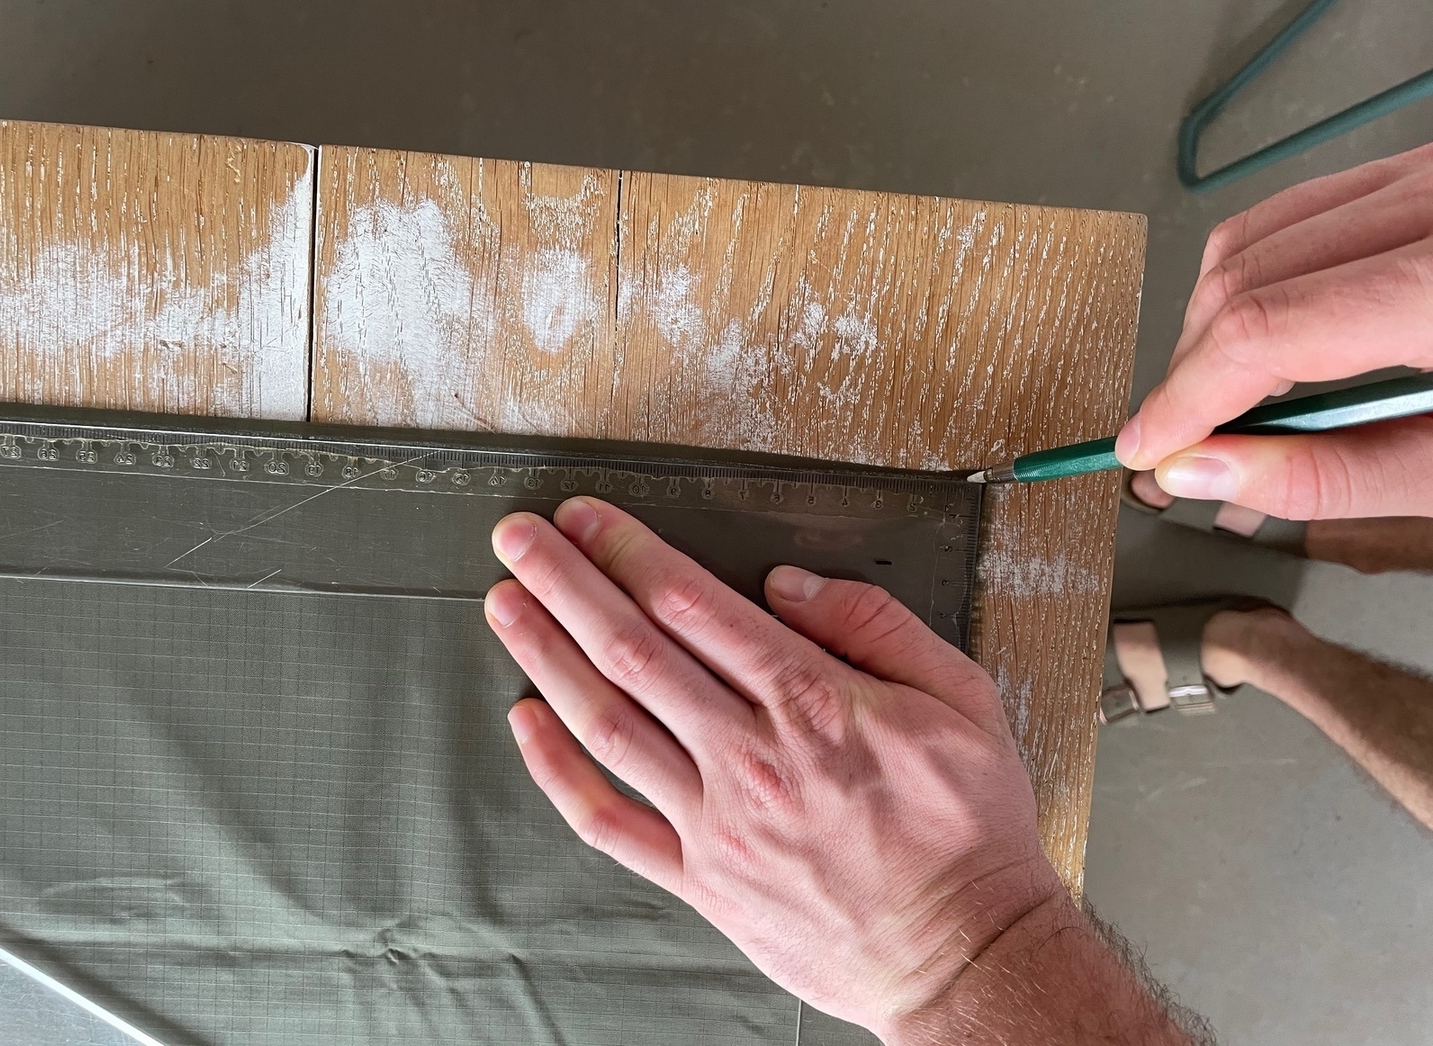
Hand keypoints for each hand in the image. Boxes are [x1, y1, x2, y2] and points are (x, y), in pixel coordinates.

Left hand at [483, 497, 1061, 1040]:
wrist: (966, 955)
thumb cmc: (968, 831)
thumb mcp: (961, 698)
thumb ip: (874, 626)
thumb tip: (788, 585)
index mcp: (811, 703)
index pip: (694, 605)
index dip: (629, 551)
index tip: (588, 519)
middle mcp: (751, 757)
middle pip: (634, 651)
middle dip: (567, 583)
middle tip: (520, 539)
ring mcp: (717, 823)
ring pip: (608, 724)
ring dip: (547, 657)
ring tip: (506, 606)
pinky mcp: (702, 880)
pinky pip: (609, 822)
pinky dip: (557, 771)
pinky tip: (525, 724)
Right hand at [1116, 141, 1432, 519]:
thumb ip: (1334, 474)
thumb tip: (1210, 470)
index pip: (1261, 330)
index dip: (1183, 397)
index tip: (1146, 448)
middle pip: (1244, 276)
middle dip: (1192, 369)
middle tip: (1181, 446)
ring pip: (1258, 235)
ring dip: (1216, 324)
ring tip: (1226, 405)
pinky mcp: (1431, 169)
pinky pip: (1302, 211)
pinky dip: (1261, 277)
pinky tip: (1272, 342)